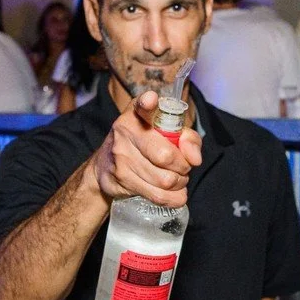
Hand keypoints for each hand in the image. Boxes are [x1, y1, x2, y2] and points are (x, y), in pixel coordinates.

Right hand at [90, 91, 202, 208]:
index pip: (142, 106)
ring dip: (179, 183)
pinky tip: (176, 194)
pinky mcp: (120, 180)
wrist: (105, 166)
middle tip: (183, 168)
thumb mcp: (165, 133)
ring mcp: (120, 157)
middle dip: (183, 167)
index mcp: (136, 114)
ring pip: (164, 180)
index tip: (151, 101)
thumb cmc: (142, 145)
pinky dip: (173, 198)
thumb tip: (195, 158)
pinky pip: (156, 195)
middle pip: (165, 156)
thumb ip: (188, 138)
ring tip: (178, 180)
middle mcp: (125, 132)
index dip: (148, 103)